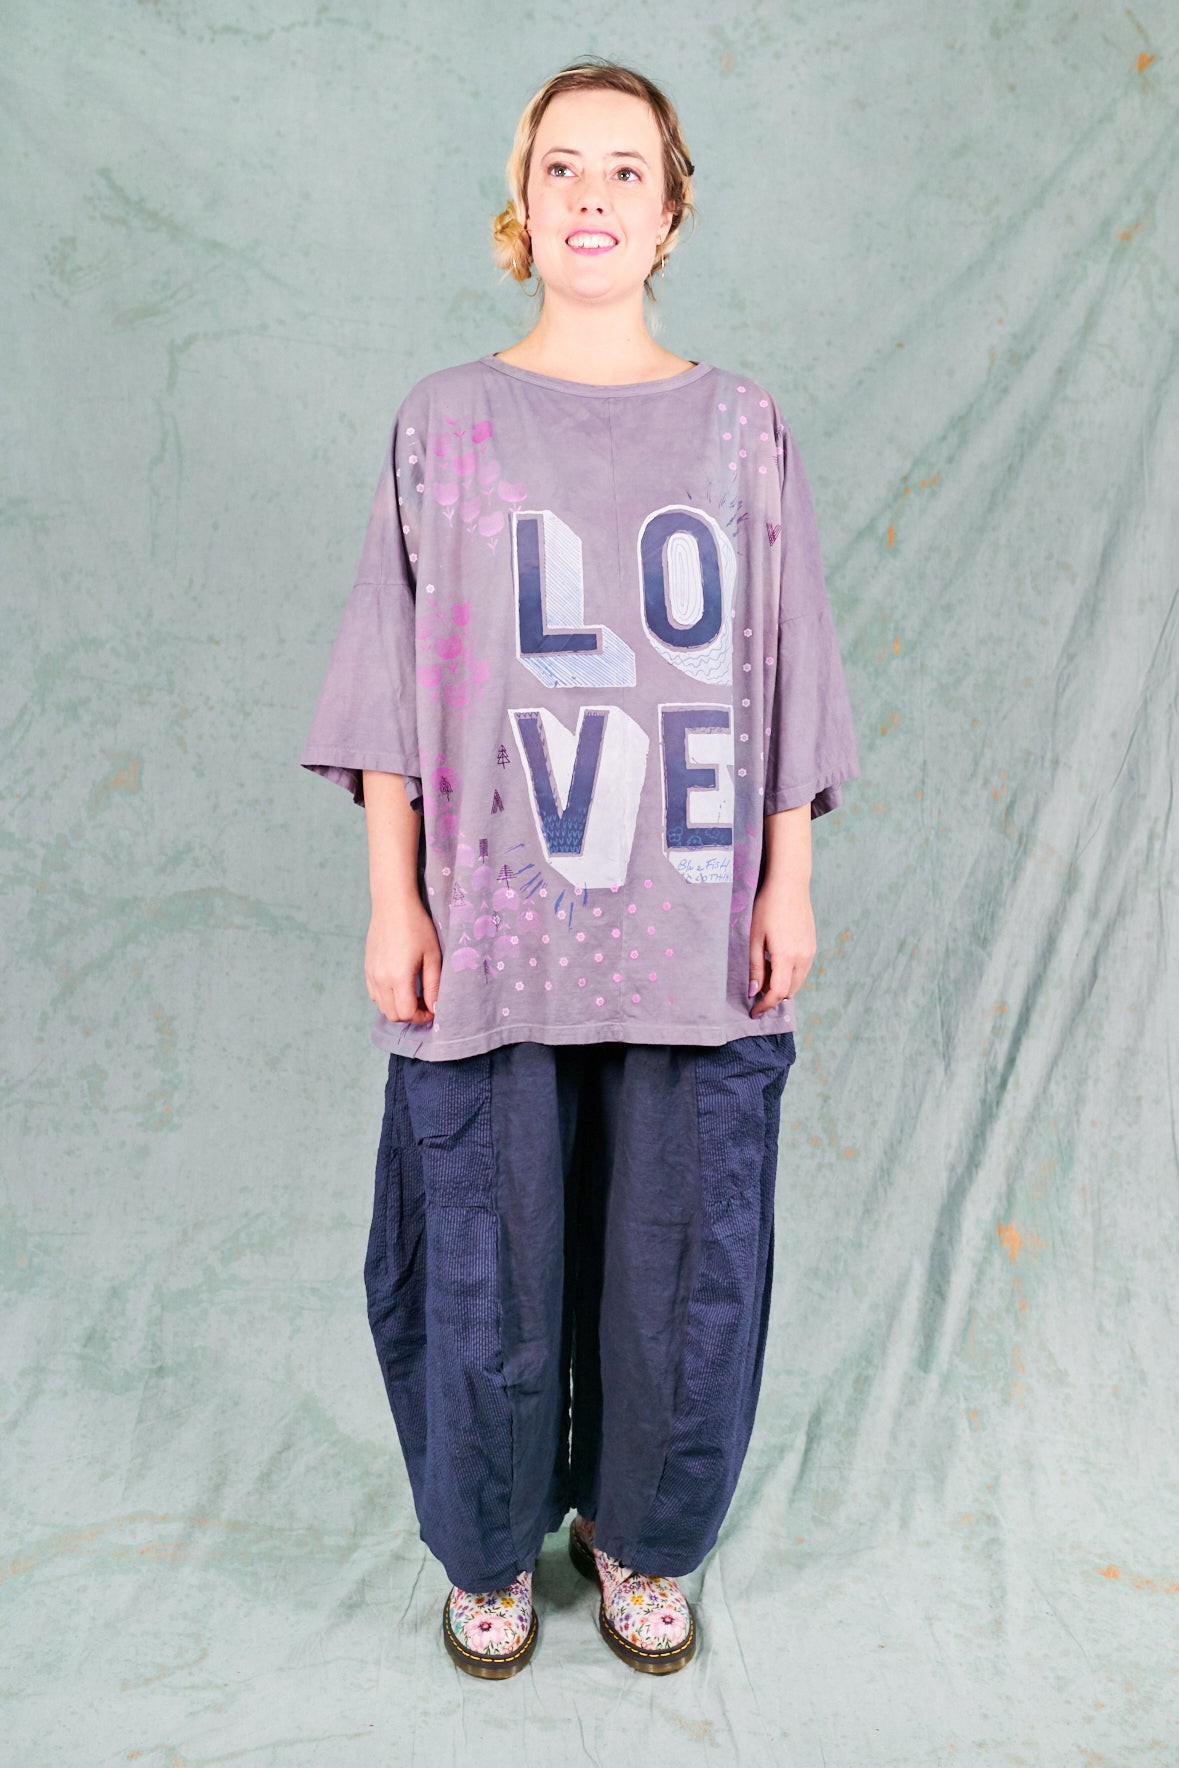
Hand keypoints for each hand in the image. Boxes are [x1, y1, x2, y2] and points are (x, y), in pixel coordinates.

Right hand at [365, 898, 441, 1024]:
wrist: (392, 905)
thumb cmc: (417, 927)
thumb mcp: (432, 956)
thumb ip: (434, 985)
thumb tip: (435, 1008)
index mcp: (398, 977)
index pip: (407, 1013)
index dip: (422, 1017)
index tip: (433, 1009)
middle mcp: (381, 979)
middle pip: (393, 1014)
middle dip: (411, 1015)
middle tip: (426, 1003)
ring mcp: (371, 974)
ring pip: (382, 1006)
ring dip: (398, 1007)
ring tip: (414, 994)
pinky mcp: (367, 968)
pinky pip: (375, 994)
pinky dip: (387, 998)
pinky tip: (400, 985)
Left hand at [748, 875, 815, 1017]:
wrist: (790, 885)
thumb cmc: (768, 908)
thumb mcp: (755, 937)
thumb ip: (754, 966)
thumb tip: (753, 992)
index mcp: (786, 956)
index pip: (777, 993)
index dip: (765, 1006)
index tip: (754, 1012)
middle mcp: (802, 957)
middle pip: (789, 991)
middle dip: (773, 998)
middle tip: (756, 994)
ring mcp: (810, 952)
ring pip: (798, 983)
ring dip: (783, 987)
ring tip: (765, 979)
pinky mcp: (813, 946)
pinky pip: (803, 971)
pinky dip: (791, 977)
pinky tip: (777, 966)